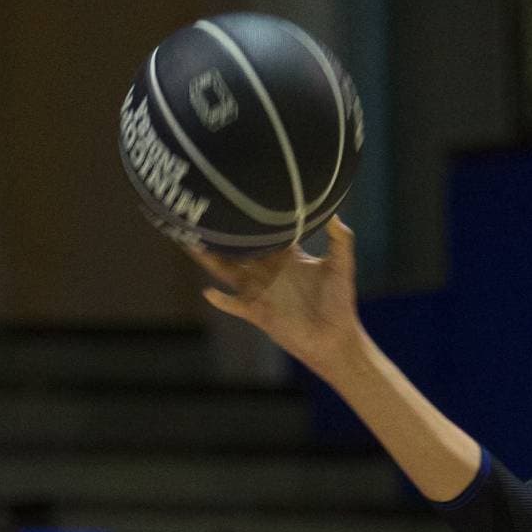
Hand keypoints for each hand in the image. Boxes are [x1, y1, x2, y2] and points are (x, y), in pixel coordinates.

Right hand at [191, 219, 364, 378]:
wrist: (336, 338)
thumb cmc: (340, 302)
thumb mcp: (342, 267)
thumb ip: (341, 240)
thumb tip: (333, 213)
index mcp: (286, 256)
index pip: (263, 230)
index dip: (248, 215)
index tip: (233, 193)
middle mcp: (267, 270)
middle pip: (237, 247)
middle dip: (219, 232)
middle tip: (199, 211)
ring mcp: (259, 290)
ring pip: (226, 270)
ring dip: (209, 259)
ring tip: (190, 242)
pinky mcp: (256, 312)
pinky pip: (233, 304)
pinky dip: (221, 300)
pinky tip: (208, 291)